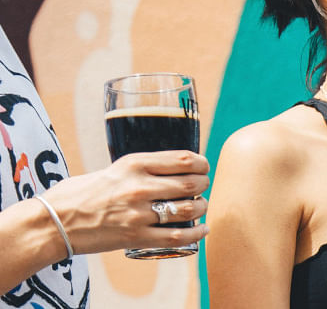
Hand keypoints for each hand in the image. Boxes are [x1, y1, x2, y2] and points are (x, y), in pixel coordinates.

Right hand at [39, 151, 209, 256]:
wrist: (52, 222)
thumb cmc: (80, 194)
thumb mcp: (113, 170)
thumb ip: (141, 169)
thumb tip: (171, 170)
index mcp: (134, 164)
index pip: (183, 159)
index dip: (202, 164)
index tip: (203, 168)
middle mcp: (139, 186)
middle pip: (191, 184)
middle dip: (203, 185)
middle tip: (202, 188)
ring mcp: (138, 213)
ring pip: (188, 209)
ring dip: (201, 208)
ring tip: (200, 208)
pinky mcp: (135, 236)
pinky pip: (177, 236)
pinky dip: (195, 233)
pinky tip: (202, 229)